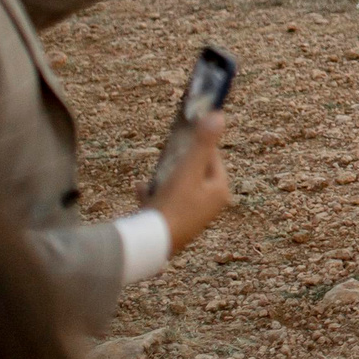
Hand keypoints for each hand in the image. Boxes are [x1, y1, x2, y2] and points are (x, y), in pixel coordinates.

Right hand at [146, 110, 231, 253]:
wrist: (150, 244)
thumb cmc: (173, 205)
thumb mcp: (188, 169)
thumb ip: (203, 143)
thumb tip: (219, 114)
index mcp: (219, 192)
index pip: (213, 159)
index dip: (197, 146)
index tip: (183, 137)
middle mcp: (209, 207)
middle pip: (194, 174)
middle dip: (178, 164)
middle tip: (167, 155)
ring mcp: (191, 219)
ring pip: (178, 189)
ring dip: (164, 179)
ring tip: (153, 174)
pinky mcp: (172, 228)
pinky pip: (163, 205)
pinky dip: (152, 196)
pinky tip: (139, 189)